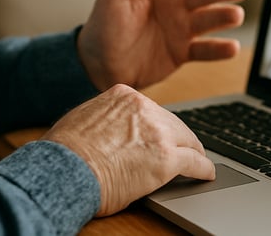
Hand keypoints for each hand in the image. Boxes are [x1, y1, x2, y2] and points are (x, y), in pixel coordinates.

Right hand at [41, 84, 214, 215]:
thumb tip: (111, 129)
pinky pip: (195, 162)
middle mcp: (144, 108)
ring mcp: (159, 132)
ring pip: (188, 141)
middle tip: (185, 150)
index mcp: (124, 95)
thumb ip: (105, 117)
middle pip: (174, 123)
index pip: (152, 110)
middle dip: (178, 139)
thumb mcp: (84, 118)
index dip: (158, 127)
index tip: (161, 136)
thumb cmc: (65, 153)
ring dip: (193, 152)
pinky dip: (203, 169)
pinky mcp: (167, 159)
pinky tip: (206, 174)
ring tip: (198, 161)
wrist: (64, 172)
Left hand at [78, 0, 247, 89]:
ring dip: (224, 17)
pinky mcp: (182, 54)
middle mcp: (175, 6)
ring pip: (208, 21)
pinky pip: (204, 50)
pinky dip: (219, 50)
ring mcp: (180, 30)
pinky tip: (233, 47)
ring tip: (236, 15)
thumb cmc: (102, 27)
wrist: (98, 66)